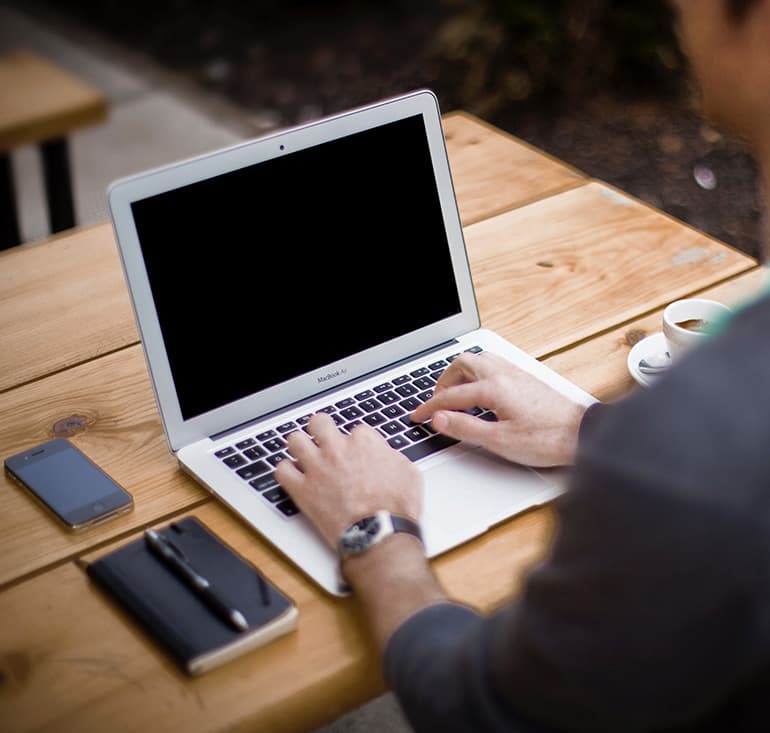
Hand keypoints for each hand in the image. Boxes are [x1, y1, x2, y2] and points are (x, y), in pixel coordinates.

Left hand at [274, 413, 422, 548]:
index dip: (355, 442)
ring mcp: (317, 468)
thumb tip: (386, 455)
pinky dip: (285, 472)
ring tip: (303, 452)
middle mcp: (337, 450)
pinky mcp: (303, 490)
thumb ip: (392, 457)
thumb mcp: (409, 474)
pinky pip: (282, 471)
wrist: (380, 534)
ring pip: (295, 440)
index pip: (355, 429)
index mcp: (364, 443)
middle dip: (321, 429)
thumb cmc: (396, 508)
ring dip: (299, 445)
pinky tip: (292, 476)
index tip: (355, 452)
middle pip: (319, 422)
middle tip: (323, 438)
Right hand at [410, 351, 586, 466]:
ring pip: (479, 360)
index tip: (418, 416)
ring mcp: (516, 373)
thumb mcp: (499, 441)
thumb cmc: (547, 439)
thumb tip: (439, 419)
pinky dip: (478, 373)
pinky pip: (493, 364)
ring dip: (461, 373)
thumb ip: (466, 428)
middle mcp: (504, 374)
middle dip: (443, 381)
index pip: (451, 396)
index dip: (430, 407)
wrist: (582, 434)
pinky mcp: (526, 378)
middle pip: (462, 364)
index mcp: (493, 388)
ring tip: (454, 393)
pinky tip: (480, 389)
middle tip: (436, 401)